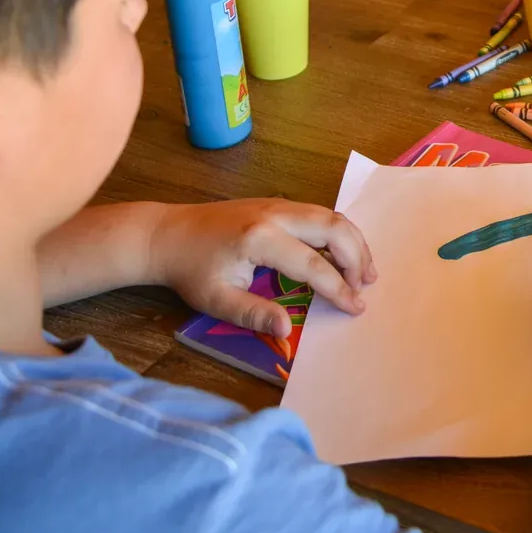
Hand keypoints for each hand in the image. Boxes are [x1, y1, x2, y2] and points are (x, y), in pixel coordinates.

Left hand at [148, 199, 374, 338]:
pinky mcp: (276, 203)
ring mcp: (277, 203)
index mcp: (260, 238)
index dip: (338, 288)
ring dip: (353, 242)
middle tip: (366, 285)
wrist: (166, 234)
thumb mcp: (216, 300)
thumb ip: (253, 314)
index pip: (313, 264)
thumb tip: (287, 329)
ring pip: (330, 216)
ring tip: (365, 271)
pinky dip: (338, 232)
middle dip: (357, 257)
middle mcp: (275, 213)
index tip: (355, 308)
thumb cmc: (189, 269)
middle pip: (333, 228)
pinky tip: (342, 253)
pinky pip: (318, 213)